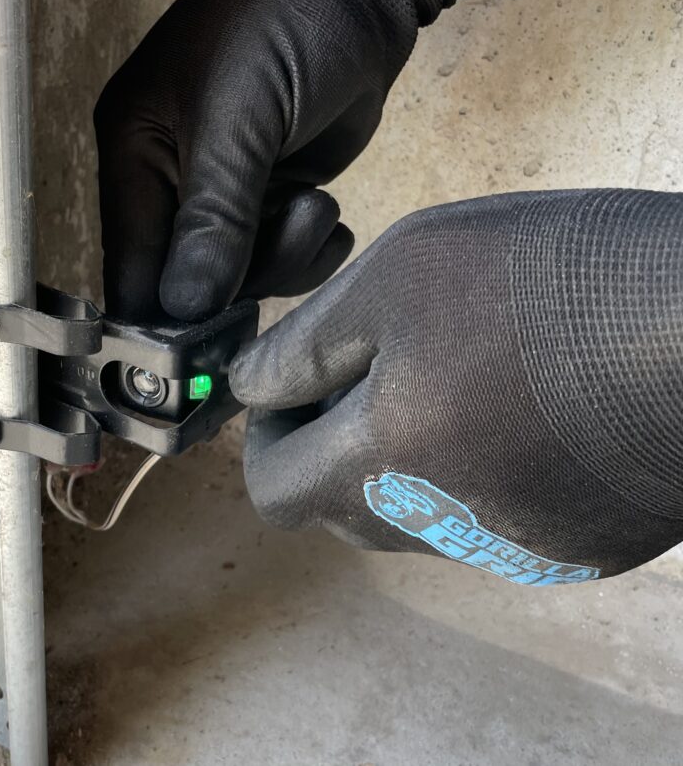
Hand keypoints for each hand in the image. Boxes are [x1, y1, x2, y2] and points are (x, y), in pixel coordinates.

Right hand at [95, 0, 523, 321]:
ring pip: (240, 277)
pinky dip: (308, 250)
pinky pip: (279, 258)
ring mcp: (222, 192)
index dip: (164, 316)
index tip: (203, 354)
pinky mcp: (269, 196)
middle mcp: (170, 180)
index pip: (131, 265)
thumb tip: (187, 306)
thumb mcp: (241, 118)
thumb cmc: (289, 22)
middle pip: (188, 283)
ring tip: (313, 206)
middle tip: (286, 235)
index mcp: (135, 154)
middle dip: (242, 278)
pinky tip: (324, 211)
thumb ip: (214, 216)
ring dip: (285, 259)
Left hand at [230, 190, 682, 584]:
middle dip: (328, 443)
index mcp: (386, 467)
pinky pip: (486, 526)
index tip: (294, 383)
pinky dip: (472, 476)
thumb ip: (307, 344)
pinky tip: (517, 410)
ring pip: (411, 520)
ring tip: (450, 375)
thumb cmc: (555, 278)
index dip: (267, 434)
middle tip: (366, 367)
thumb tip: (249, 387)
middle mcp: (444, 531)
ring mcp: (517, 550)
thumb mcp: (403, 275)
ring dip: (399, 460)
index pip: (273, 490)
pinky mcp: (578, 550)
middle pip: (338, 508)